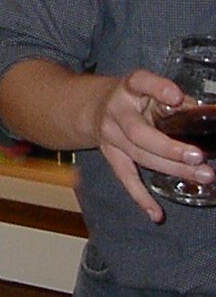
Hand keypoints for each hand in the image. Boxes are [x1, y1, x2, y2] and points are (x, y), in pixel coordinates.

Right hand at [92, 68, 211, 220]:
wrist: (92, 108)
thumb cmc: (135, 98)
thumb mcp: (150, 90)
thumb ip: (176, 103)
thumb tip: (208, 118)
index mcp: (129, 87)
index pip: (141, 82)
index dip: (157, 89)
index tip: (177, 98)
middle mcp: (116, 111)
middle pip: (139, 132)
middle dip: (169, 147)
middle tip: (198, 157)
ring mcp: (110, 135)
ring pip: (138, 156)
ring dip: (171, 169)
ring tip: (202, 177)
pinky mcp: (110, 156)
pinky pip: (126, 178)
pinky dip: (141, 197)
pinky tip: (156, 214)